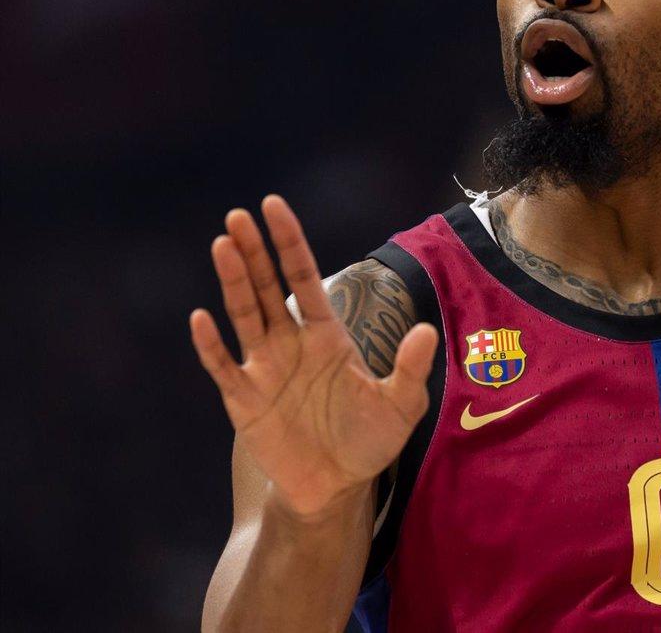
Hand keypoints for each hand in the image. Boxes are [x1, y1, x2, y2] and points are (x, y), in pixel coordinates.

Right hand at [190, 195, 437, 518]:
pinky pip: (224, 367)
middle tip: (239, 215)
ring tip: (222, 244)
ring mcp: (264, 369)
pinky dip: (211, 345)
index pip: (304, 278)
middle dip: (254, 252)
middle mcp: (290, 343)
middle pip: (267, 287)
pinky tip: (201, 319)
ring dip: (232, 282)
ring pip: (243, 316)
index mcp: (326, 334)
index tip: (273, 205)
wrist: (337, 487)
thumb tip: (426, 330)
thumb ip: (410, 368)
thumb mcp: (401, 406)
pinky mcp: (244, 401)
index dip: (289, 243)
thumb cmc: (369, 440)